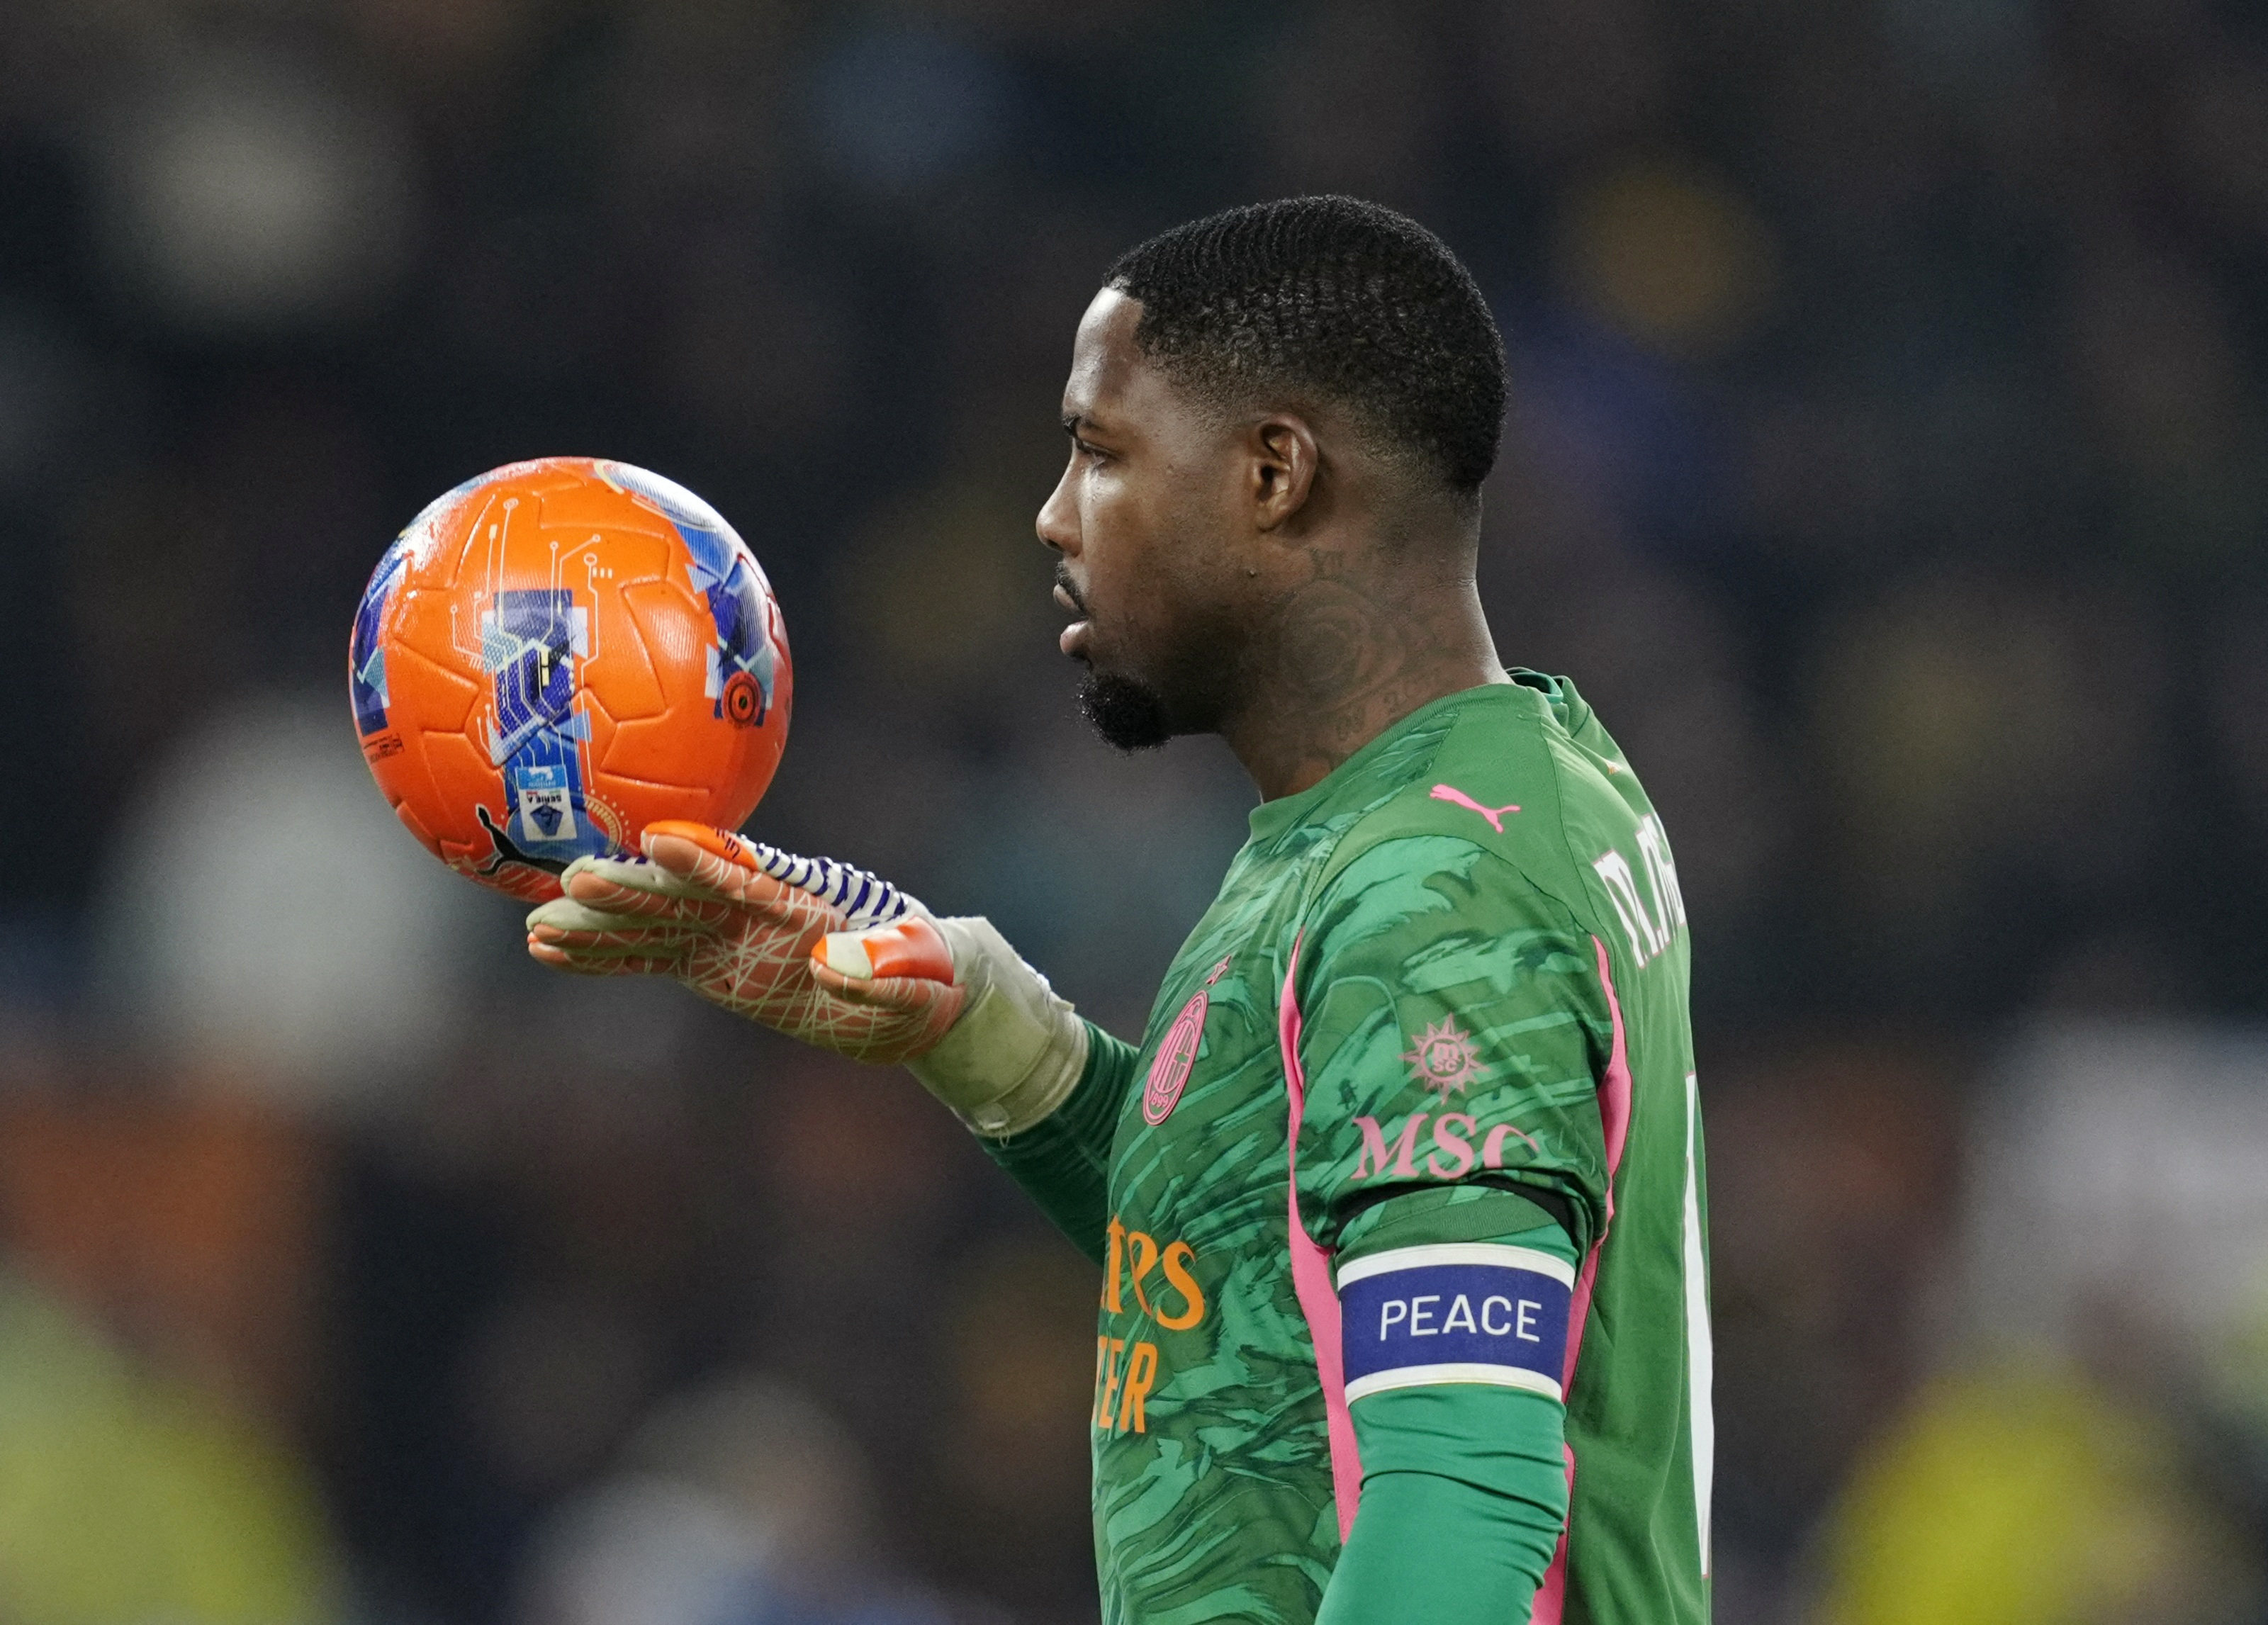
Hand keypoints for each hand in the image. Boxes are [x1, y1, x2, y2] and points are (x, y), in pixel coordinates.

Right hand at [525, 821, 963, 1064]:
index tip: (659, 841)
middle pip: (687, 895)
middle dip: (633, 889)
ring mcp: (729, 933)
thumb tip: (833, 967)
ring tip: (536, 929)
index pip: (751, 872)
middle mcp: (756, 907)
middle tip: (571, 880)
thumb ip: (886, 965)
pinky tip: (554, 952)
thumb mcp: (924, 969)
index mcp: (807, 896)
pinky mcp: (712, 963)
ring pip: (656, 926)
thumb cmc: (929, 968)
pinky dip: (607, 957)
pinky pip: (651, 958)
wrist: (915, 990)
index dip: (707, 858)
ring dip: (601, 928)